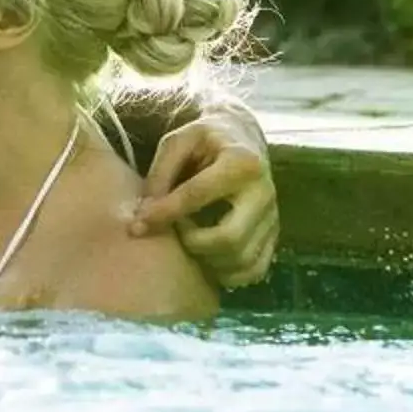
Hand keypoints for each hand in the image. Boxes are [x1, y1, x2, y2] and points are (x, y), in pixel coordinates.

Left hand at [129, 105, 277, 288]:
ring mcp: (273, 217)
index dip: (164, 213)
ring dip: (208, 260)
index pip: (197, 195)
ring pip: (242, 259)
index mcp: (240, 162)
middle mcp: (264, 192)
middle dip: (193, 243)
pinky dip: (229, 274)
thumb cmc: (204, 139)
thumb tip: (141, 215)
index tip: (137, 224)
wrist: (241, 137)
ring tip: (189, 240)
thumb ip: (159, 174)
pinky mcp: (274, 235)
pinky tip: (207, 259)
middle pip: (230, 238)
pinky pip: (255, 269)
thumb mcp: (178, 141)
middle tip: (175, 231)